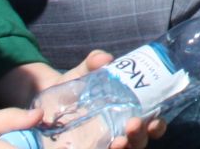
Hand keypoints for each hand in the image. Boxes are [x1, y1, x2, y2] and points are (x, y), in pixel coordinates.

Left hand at [0, 55, 162, 147]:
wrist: (43, 100)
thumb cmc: (73, 87)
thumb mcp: (83, 72)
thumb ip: (93, 63)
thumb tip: (104, 58)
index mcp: (126, 113)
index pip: (149, 124)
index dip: (156, 125)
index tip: (154, 120)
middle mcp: (118, 132)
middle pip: (138, 142)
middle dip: (140, 136)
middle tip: (133, 124)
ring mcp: (102, 144)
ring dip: (125, 148)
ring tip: (118, 142)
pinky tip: (98, 148)